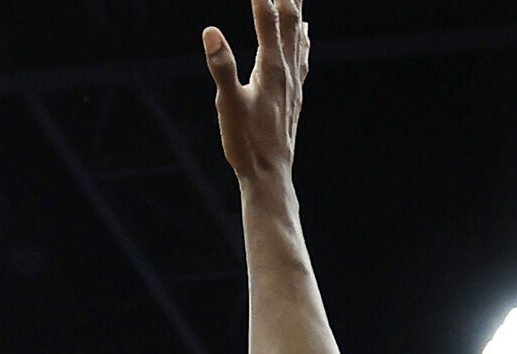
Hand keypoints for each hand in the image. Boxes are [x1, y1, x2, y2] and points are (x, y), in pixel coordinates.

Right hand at [199, 0, 307, 190]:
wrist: (270, 174)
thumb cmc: (246, 143)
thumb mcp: (228, 104)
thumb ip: (221, 66)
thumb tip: (210, 32)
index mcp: (270, 67)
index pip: (268, 18)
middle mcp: (286, 70)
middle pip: (290, 21)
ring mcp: (293, 82)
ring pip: (298, 35)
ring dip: (297, 10)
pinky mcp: (294, 94)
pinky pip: (302, 56)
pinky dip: (303, 37)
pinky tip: (305, 32)